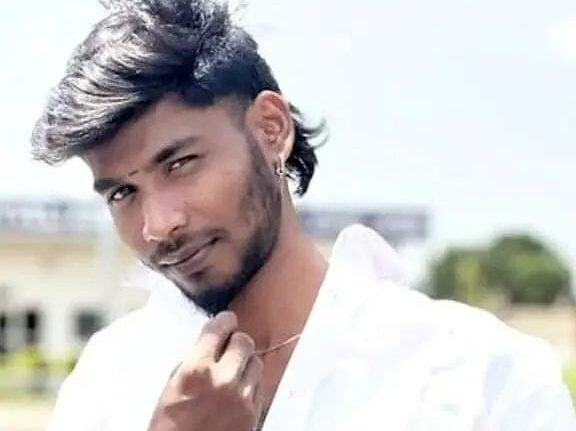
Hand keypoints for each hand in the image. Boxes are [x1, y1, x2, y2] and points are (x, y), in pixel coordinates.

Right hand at [148, 311, 263, 430]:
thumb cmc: (167, 428)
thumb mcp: (171, 389)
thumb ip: (193, 363)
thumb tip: (211, 344)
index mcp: (196, 370)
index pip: (219, 329)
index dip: (224, 322)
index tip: (225, 321)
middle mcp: (222, 379)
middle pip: (244, 341)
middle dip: (236, 341)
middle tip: (229, 347)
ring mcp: (242, 398)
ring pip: (256, 362)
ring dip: (245, 363)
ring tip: (234, 371)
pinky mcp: (253, 414)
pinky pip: (260, 385)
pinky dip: (252, 382)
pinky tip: (240, 388)